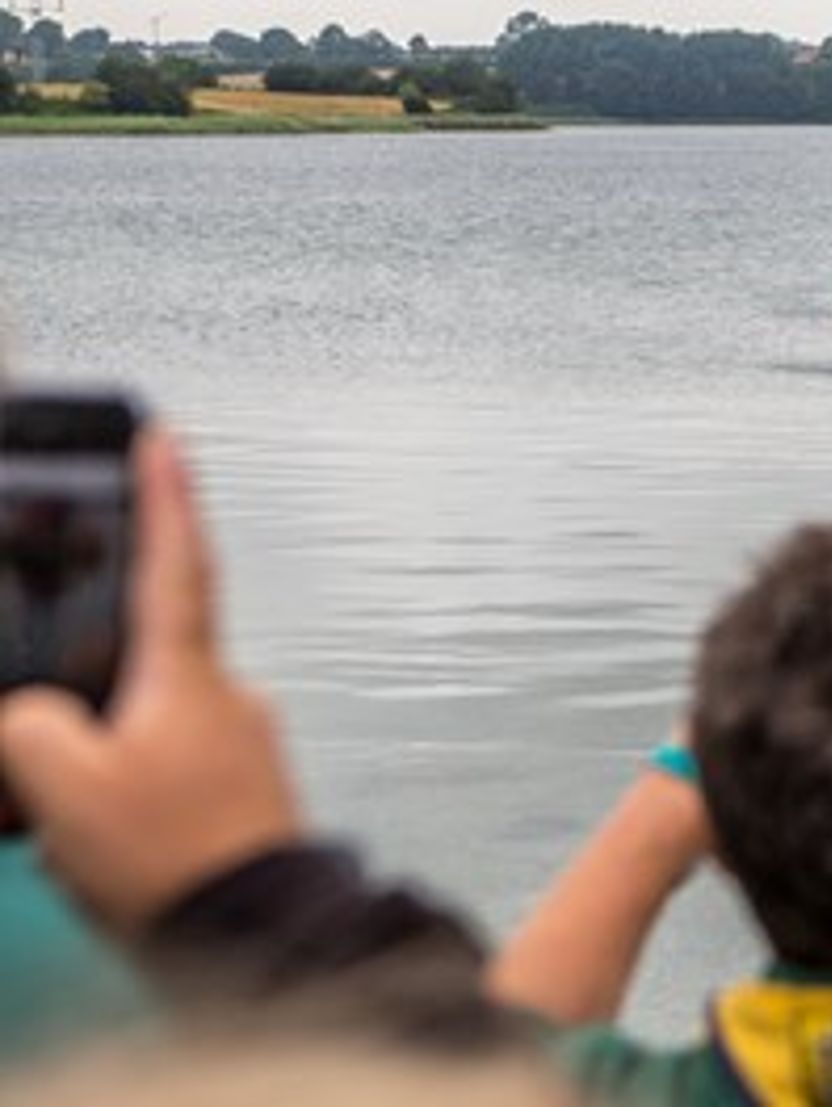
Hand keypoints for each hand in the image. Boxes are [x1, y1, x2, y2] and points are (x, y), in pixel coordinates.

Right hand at [0, 431, 301, 936]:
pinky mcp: (237, 801)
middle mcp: (225, 701)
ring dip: (91, 777)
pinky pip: (157, 786)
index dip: (166, 497)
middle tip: (56, 776)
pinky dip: (115, 813)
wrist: (256, 939)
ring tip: (72, 837)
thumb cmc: (175, 861)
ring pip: (137, 736)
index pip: (175, 562)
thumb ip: (27, 724)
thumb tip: (33, 716)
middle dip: (82, 704)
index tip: (165, 440)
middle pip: (137, 665)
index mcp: (187, 677)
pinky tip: (95, 859)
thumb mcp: (61, 783)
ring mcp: (237, 750)